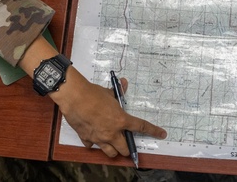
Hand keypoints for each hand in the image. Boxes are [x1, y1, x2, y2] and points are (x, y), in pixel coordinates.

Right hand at [52, 70, 166, 158]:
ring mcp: (99, 138)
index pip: (141, 127)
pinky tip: (94, 138)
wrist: (74, 97)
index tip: (162, 134)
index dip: (154, 131)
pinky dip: (94, 143)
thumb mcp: (109, 92)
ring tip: (113, 145)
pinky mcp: (87, 138)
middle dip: (127, 148)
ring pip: (110, 153)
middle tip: (126, 142)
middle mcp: (112, 132)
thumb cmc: (93, 94)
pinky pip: (93, 146)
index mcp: (121, 120)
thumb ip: (118, 92)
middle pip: (124, 149)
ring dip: (113, 150)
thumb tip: (124, 83)